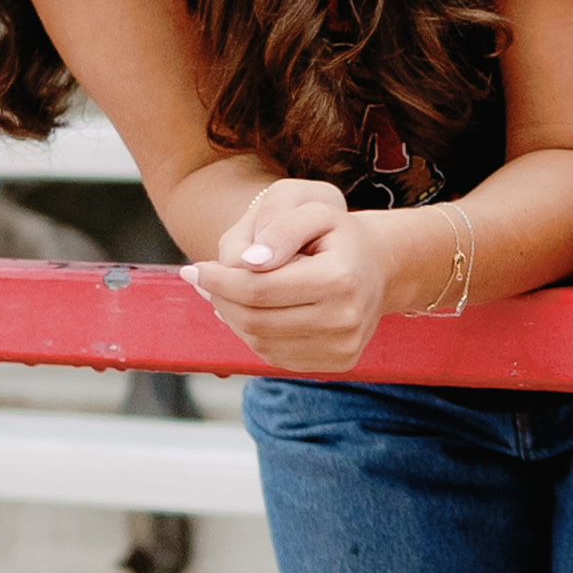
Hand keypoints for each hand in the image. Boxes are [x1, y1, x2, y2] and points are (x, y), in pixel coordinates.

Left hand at [187, 179, 429, 368]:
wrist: (379, 265)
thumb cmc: (338, 233)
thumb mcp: (314, 209)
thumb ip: (280, 227)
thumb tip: (246, 261)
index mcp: (340, 279)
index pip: (259, 289)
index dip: (219, 280)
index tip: (192, 269)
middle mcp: (345, 320)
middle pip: (256, 319)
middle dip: (221, 299)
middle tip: (203, 280)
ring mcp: (342, 347)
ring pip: (261, 342)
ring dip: (233, 318)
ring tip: (225, 292)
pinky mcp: (337, 363)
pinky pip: (276, 355)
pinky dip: (254, 333)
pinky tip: (250, 310)